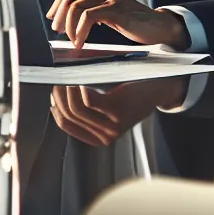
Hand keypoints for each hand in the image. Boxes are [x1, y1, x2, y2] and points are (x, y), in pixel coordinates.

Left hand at [48, 0, 189, 49]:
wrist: (156, 26)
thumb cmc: (130, 21)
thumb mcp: (105, 12)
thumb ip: (89, 8)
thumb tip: (64, 17)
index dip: (56, 7)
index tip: (53, 21)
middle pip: (69, 0)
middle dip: (60, 18)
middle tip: (59, 33)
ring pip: (76, 7)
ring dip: (69, 27)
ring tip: (72, 40)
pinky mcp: (115, 8)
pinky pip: (88, 16)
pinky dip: (80, 31)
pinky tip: (80, 41)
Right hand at [51, 78, 186, 146]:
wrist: (160, 85)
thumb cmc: (131, 91)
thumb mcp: (107, 106)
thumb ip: (87, 108)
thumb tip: (56, 97)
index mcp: (100, 138)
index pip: (67, 126)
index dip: (56, 109)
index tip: (53, 93)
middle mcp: (106, 136)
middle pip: (69, 116)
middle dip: (58, 97)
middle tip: (58, 79)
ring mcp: (112, 125)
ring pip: (76, 109)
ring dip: (66, 91)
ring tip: (67, 76)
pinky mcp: (117, 110)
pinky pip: (88, 101)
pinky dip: (78, 88)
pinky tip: (78, 78)